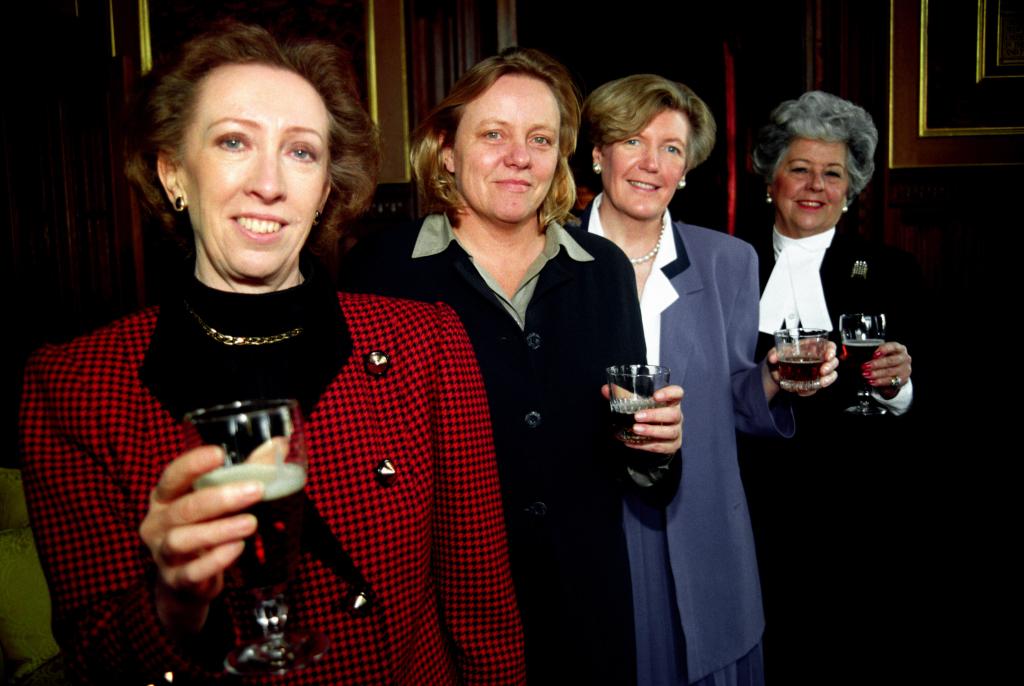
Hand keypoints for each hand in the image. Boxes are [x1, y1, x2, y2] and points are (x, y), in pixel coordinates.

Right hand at [139, 446, 263, 636]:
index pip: (172, 475)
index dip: (193, 464)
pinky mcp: (175, 580)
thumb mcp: (220, 498)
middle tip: (255, 491)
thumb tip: (279, 444)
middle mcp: (158, 523)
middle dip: (220, 498)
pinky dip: (215, 560)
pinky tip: (237, 548)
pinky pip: (191, 571)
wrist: (188, 582)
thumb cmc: (205, 527)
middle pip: (184, 508)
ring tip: (251, 523)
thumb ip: (247, 471)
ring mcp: (163, 553)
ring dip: (219, 530)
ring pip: (182, 539)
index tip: (219, 454)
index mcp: (166, 497)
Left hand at [602, 383, 683, 453]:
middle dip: (655, 415)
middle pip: (673, 414)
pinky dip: (646, 445)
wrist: (656, 436)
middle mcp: (677, 415)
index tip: (655, 396)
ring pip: (670, 432)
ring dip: (652, 431)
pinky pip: (662, 446)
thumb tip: (605, 389)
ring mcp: (676, 431)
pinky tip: (632, 442)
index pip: (678, 393)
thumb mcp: (637, 403)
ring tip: (635, 429)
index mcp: (670, 401)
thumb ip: (623, 395)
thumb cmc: (647, 413)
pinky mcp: (672, 445)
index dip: (669, 393)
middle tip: (637, 417)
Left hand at [764, 342, 839, 396]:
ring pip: (831, 374)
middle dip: (831, 366)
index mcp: (811, 348)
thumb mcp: (774, 353)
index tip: (828, 355)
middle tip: (823, 371)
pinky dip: (812, 390)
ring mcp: (817, 371)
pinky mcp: (813, 382)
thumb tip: (773, 358)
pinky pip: (817, 387)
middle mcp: (818, 359)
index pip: (828, 346)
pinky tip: (802, 391)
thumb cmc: (778, 357)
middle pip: (833, 361)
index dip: (831, 350)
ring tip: (820, 383)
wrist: (773, 372)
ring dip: (828, 379)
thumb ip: (772, 353)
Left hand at [861, 341, 911, 399]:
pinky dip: (879, 382)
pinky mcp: (902, 380)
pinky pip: (890, 381)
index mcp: (899, 348)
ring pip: (889, 372)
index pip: (893, 347)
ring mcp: (904, 369)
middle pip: (890, 361)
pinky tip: (872, 381)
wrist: (897, 373)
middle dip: (876, 364)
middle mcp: (904, 358)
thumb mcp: (883, 354)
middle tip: (865, 366)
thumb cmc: (888, 360)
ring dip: (876, 373)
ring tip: (866, 374)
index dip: (883, 350)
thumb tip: (853, 354)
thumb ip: (873, 354)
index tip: (874, 354)